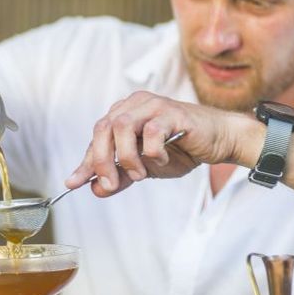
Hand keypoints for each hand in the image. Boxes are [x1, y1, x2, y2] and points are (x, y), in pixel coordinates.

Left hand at [65, 91, 242, 196]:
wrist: (219, 140)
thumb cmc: (182, 150)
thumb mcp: (146, 169)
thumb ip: (121, 177)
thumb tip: (95, 190)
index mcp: (124, 113)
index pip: (97, 137)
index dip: (86, 162)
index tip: (74, 182)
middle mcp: (134, 105)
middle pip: (103, 128)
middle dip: (101, 160)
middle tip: (111, 184)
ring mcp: (153, 105)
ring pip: (122, 126)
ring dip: (126, 157)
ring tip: (140, 173)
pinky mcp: (172, 112)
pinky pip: (152, 132)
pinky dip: (152, 152)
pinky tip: (162, 159)